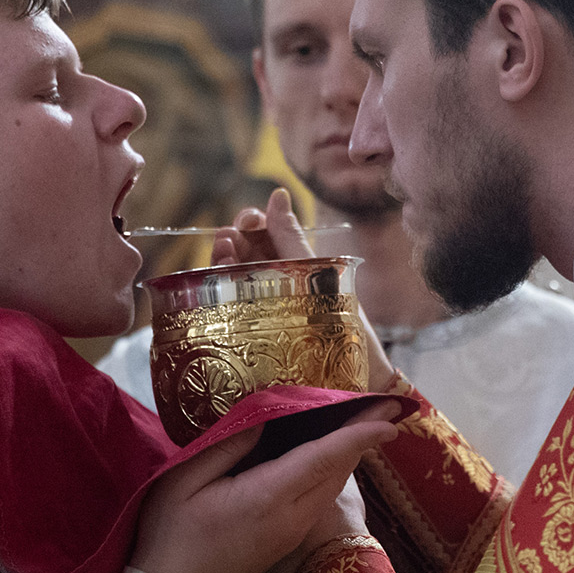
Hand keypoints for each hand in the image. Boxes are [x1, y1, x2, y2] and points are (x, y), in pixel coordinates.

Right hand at [130, 402, 399, 572]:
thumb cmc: (170, 535)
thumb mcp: (184, 480)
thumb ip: (227, 446)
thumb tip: (264, 421)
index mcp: (267, 497)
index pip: (323, 458)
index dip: (358, 434)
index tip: (389, 415)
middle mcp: (291, 517)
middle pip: (338, 470)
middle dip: (366, 435)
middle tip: (387, 402)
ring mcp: (293, 532)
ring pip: (333, 485)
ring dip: (352, 452)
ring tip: (367, 419)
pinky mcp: (289, 540)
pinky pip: (322, 496)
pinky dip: (334, 468)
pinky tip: (332, 452)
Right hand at [213, 189, 398, 391]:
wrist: (353, 378)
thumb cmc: (345, 328)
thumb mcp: (320, 275)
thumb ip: (293, 238)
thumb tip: (278, 194)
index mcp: (294, 264)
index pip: (265, 234)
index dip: (253, 222)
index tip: (248, 220)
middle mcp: (275, 282)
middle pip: (245, 252)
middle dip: (233, 239)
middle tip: (228, 238)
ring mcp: (262, 305)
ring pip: (233, 274)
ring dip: (223, 258)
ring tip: (222, 252)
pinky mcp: (250, 330)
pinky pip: (229, 302)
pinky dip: (220, 284)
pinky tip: (219, 275)